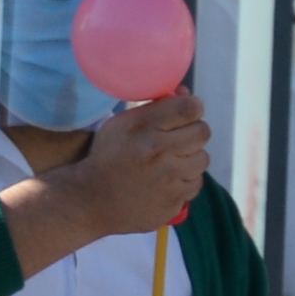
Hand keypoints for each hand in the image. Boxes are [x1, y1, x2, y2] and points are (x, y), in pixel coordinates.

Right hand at [21, 94, 212, 252]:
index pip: (190, 107)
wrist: (92, 200)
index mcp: (143, 127)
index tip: (184, 114)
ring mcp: (168, 179)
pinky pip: (196, 183)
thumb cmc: (108, 156)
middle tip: (178, 139)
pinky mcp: (174, 201)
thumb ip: (155, 107)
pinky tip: (167, 181)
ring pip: (203, 158)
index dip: (192, 107)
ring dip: (190, 158)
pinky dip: (185, 180)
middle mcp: (158, 151)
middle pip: (202, 131)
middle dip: (192, 132)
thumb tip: (185, 94)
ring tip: (171, 162)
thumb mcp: (122, 123)